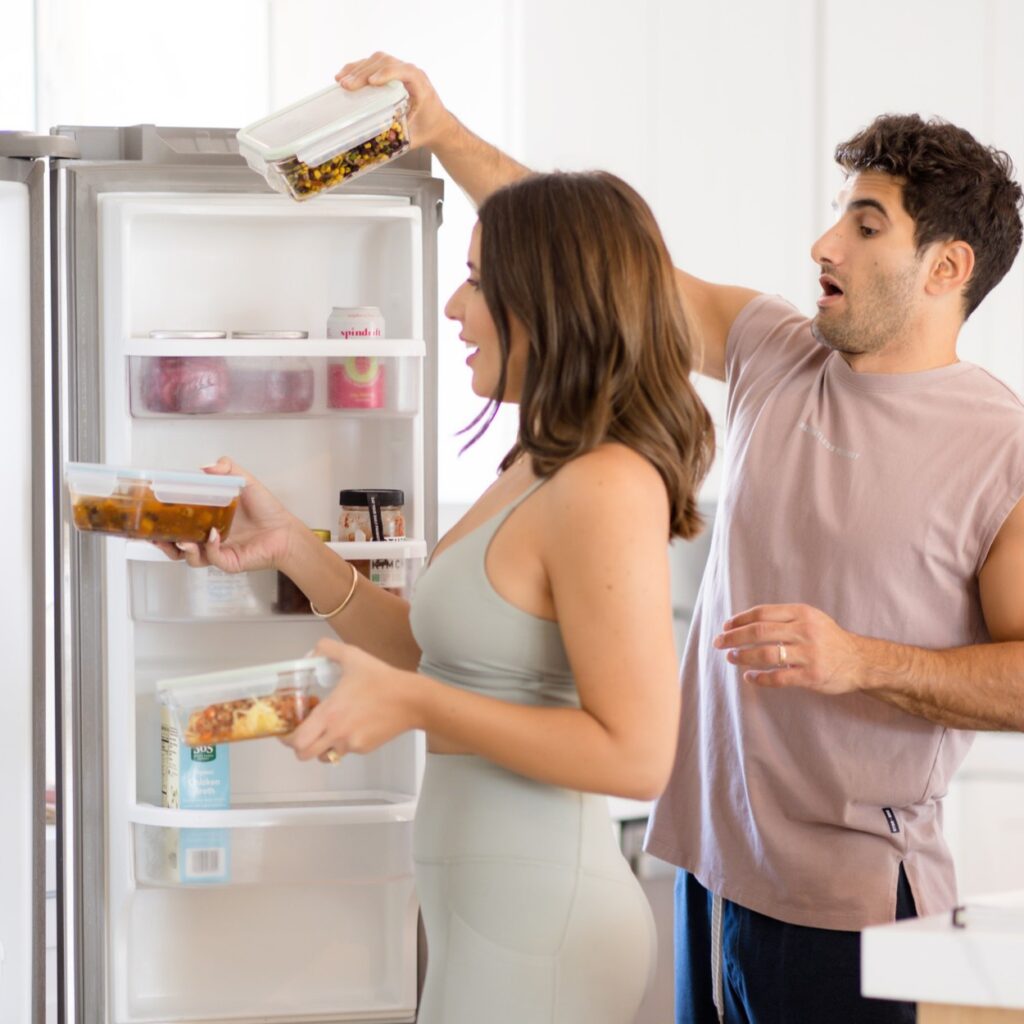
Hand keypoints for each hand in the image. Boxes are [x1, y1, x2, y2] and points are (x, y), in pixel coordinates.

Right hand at [154, 456, 299, 573]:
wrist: (285, 531)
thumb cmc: (266, 510)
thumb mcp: (245, 482)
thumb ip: (227, 469)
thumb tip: (205, 467)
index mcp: (207, 519)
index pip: (178, 522)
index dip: (163, 521)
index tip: (152, 514)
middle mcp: (208, 537)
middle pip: (177, 545)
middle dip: (163, 542)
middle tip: (155, 535)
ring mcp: (217, 551)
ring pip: (189, 557)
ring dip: (182, 549)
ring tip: (181, 540)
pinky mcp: (228, 562)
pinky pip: (212, 558)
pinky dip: (209, 547)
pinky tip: (213, 535)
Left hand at [282, 638, 418, 762]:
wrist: (411, 700)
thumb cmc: (381, 679)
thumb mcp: (353, 657)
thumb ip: (328, 649)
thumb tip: (312, 652)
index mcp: (329, 713)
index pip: (297, 740)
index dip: (287, 738)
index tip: (286, 729)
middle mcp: (337, 733)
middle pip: (304, 755)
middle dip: (300, 746)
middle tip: (303, 733)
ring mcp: (351, 744)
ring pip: (324, 756)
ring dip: (321, 747)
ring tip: (328, 730)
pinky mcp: (365, 749)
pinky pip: (345, 751)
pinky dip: (342, 743)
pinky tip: (352, 726)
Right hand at [335, 52, 452, 150]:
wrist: (438, 125)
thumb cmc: (427, 129)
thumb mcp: (413, 136)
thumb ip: (398, 137)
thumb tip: (376, 143)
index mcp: (420, 85)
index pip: (405, 71)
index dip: (387, 74)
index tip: (372, 82)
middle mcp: (412, 73)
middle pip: (386, 62)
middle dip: (365, 72)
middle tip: (348, 85)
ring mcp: (401, 70)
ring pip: (378, 60)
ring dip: (358, 68)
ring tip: (342, 81)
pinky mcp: (392, 72)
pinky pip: (375, 64)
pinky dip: (359, 68)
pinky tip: (345, 75)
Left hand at [713, 603, 867, 694]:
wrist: (860, 661)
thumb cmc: (829, 639)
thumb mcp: (810, 619)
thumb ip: (784, 618)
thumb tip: (745, 623)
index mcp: (802, 613)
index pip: (762, 613)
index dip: (740, 619)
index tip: (725, 626)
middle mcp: (805, 630)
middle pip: (760, 631)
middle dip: (734, 637)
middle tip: (718, 643)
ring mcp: (809, 654)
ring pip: (766, 654)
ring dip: (743, 656)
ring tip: (731, 658)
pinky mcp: (811, 675)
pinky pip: (778, 677)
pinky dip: (760, 678)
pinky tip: (749, 677)